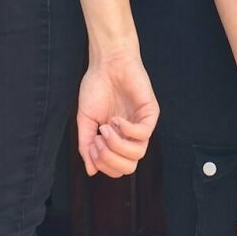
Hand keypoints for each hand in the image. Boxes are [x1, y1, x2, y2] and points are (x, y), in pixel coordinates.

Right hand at [77, 51, 158, 177]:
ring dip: (116, 144)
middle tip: (98, 140)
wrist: (106, 64)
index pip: (118, 169)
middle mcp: (132, 136)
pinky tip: (116, 119)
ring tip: (106, 127)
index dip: (102, 163)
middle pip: (129, 167)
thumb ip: (86, 146)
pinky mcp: (150, 113)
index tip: (92, 143)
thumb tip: (91, 171)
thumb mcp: (85, 121)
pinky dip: (126, 130)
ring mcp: (142, 125)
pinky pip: (143, 134)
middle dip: (109, 159)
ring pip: (138, 154)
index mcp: (119, 140)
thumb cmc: (96, 88)